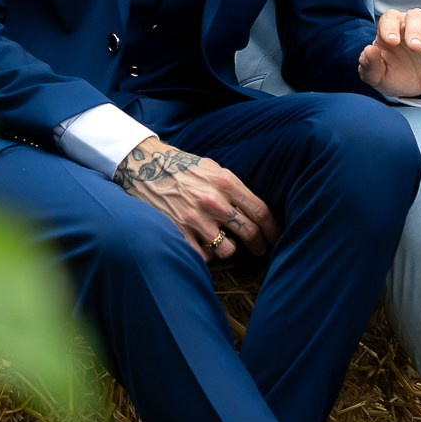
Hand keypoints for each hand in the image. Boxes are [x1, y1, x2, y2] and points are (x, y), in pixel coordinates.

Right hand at [114, 138, 280, 261]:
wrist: (144, 165)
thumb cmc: (182, 166)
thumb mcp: (212, 168)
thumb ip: (233, 187)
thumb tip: (254, 209)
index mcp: (226, 182)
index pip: (260, 211)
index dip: (273, 229)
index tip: (276, 237)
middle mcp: (214, 201)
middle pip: (250, 232)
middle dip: (259, 246)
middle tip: (260, 250)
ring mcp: (195, 219)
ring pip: (228, 250)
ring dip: (229, 249)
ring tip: (224, 244)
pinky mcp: (178, 232)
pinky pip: (204, 256)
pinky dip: (207, 254)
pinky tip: (203, 245)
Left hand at [358, 7, 420, 98]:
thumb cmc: (401, 76)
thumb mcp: (382, 78)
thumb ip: (370, 67)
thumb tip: (368, 51)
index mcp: (393, 31)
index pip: (389, 19)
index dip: (389, 27)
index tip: (391, 41)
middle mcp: (414, 25)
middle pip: (413, 16)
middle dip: (414, 29)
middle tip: (415, 47)